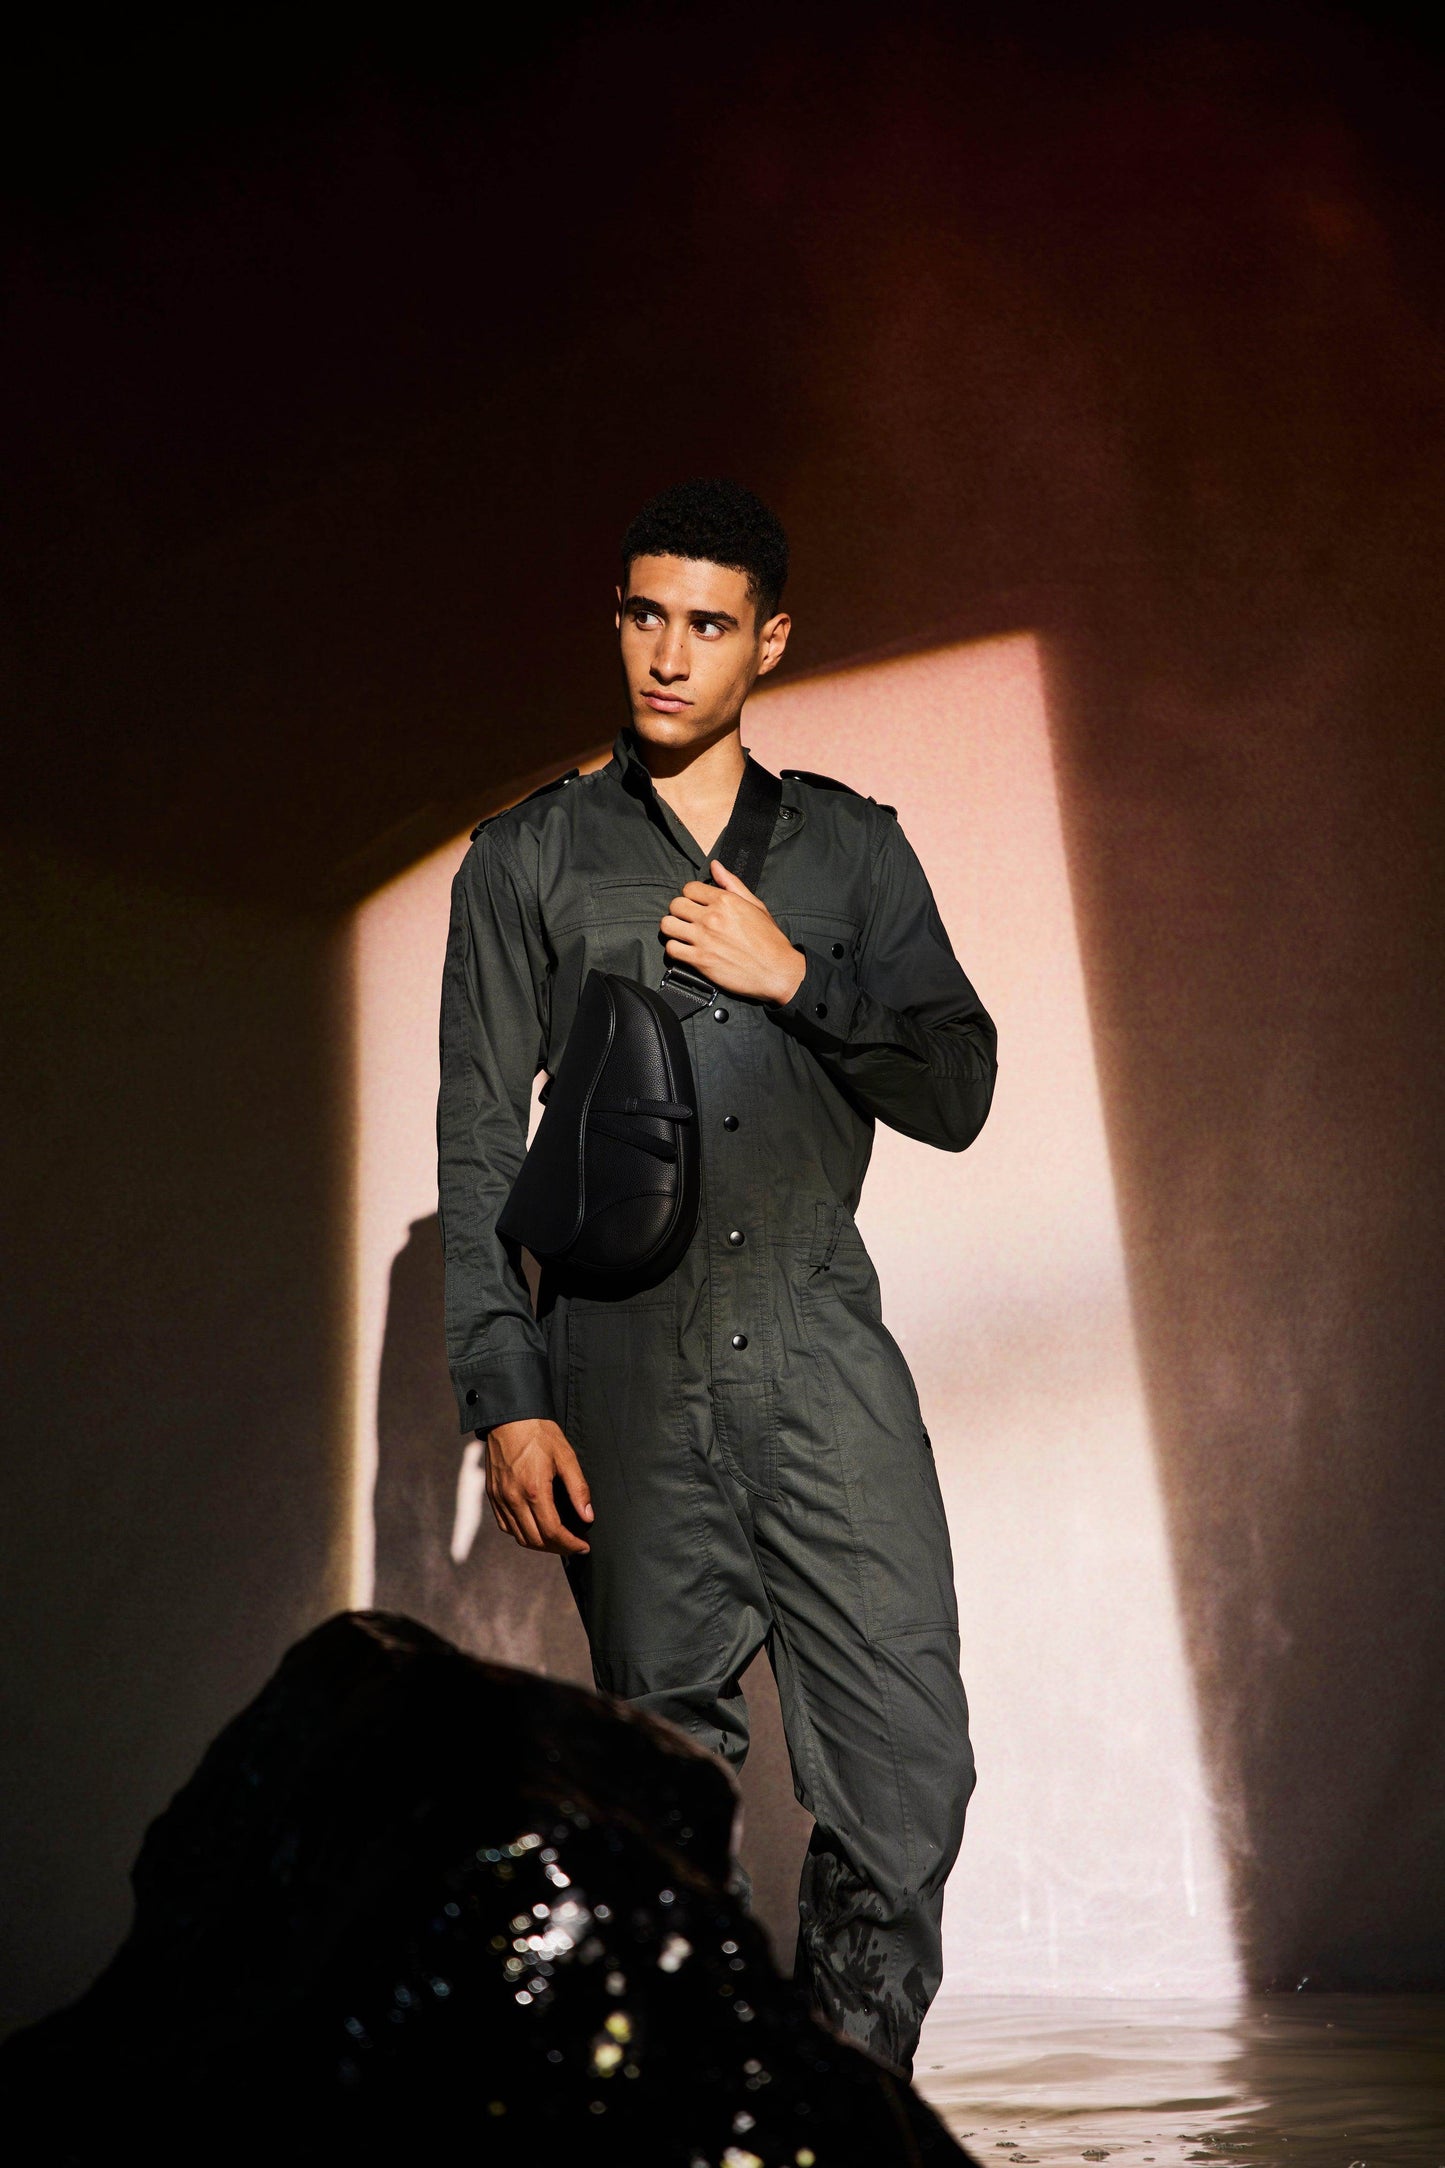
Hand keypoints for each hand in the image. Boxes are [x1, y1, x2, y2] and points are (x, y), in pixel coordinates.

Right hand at [483, 1418, 593, 1554]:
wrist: (509, 1417)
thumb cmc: (539, 1433)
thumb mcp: (566, 1456)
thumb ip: (578, 1489)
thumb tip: (588, 1516)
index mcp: (534, 1490)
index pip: (552, 1532)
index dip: (570, 1544)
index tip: (583, 1546)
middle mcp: (513, 1498)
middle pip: (534, 1540)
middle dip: (557, 1548)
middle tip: (574, 1545)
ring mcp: (500, 1498)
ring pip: (518, 1537)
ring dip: (539, 1544)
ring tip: (557, 1540)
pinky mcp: (492, 1494)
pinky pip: (505, 1525)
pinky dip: (521, 1534)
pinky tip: (535, 1528)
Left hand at [660, 861, 806, 1004]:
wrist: (777, 970)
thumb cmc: (769, 939)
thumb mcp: (755, 905)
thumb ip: (732, 884)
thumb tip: (715, 866)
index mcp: (725, 901)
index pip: (689, 888)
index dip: (691, 895)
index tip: (697, 904)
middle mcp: (711, 917)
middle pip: (675, 905)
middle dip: (680, 911)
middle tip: (689, 919)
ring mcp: (703, 939)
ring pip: (668, 925)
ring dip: (673, 928)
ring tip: (682, 933)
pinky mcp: (699, 960)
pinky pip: (671, 949)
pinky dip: (675, 949)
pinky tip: (685, 949)